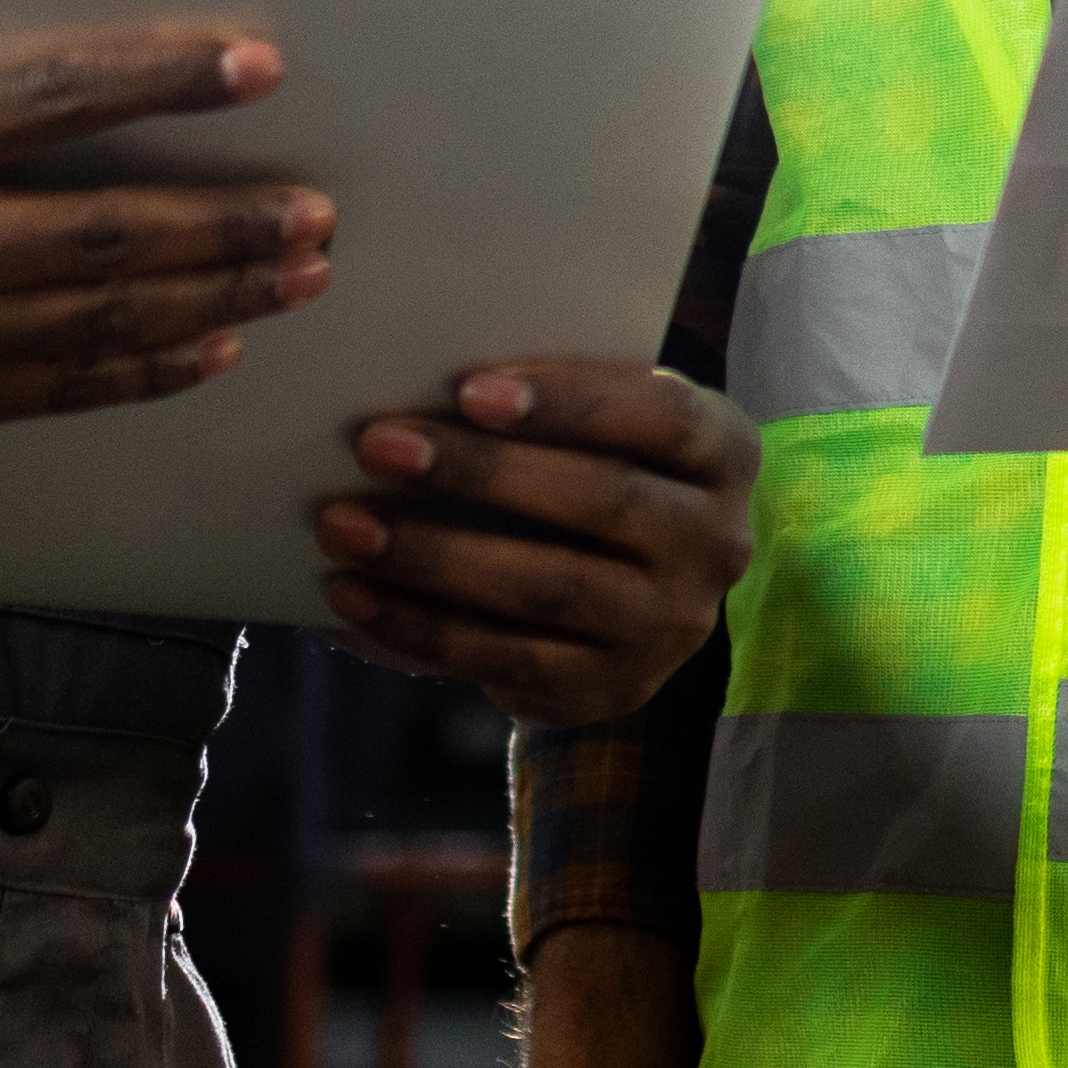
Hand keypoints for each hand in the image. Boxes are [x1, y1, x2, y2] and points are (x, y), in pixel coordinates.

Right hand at [0, 25, 332, 458]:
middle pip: (101, 232)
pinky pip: (43, 394)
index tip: (255, 66)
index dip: (163, 80)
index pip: (48, 98)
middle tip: (316, 214)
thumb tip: (51, 109)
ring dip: (209, 300)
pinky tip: (205, 354)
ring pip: (92, 323)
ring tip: (294, 277)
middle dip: (225, 225)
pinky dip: (135, 375)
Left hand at [313, 359, 753, 721]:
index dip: (569, 403)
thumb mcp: (603, 424)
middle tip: (376, 446)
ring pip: (550, 589)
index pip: (661, 416)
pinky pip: (510, 660)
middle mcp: (716, 543)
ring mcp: (672, 627)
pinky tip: (356, 598)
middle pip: (602, 501)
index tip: (467, 390)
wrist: (639, 587)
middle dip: (479, 474)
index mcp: (724, 451)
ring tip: (344, 527)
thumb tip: (414, 378)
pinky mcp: (614, 689)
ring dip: (434, 558)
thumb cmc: (594, 467)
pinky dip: (422, 628)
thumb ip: (546, 401)